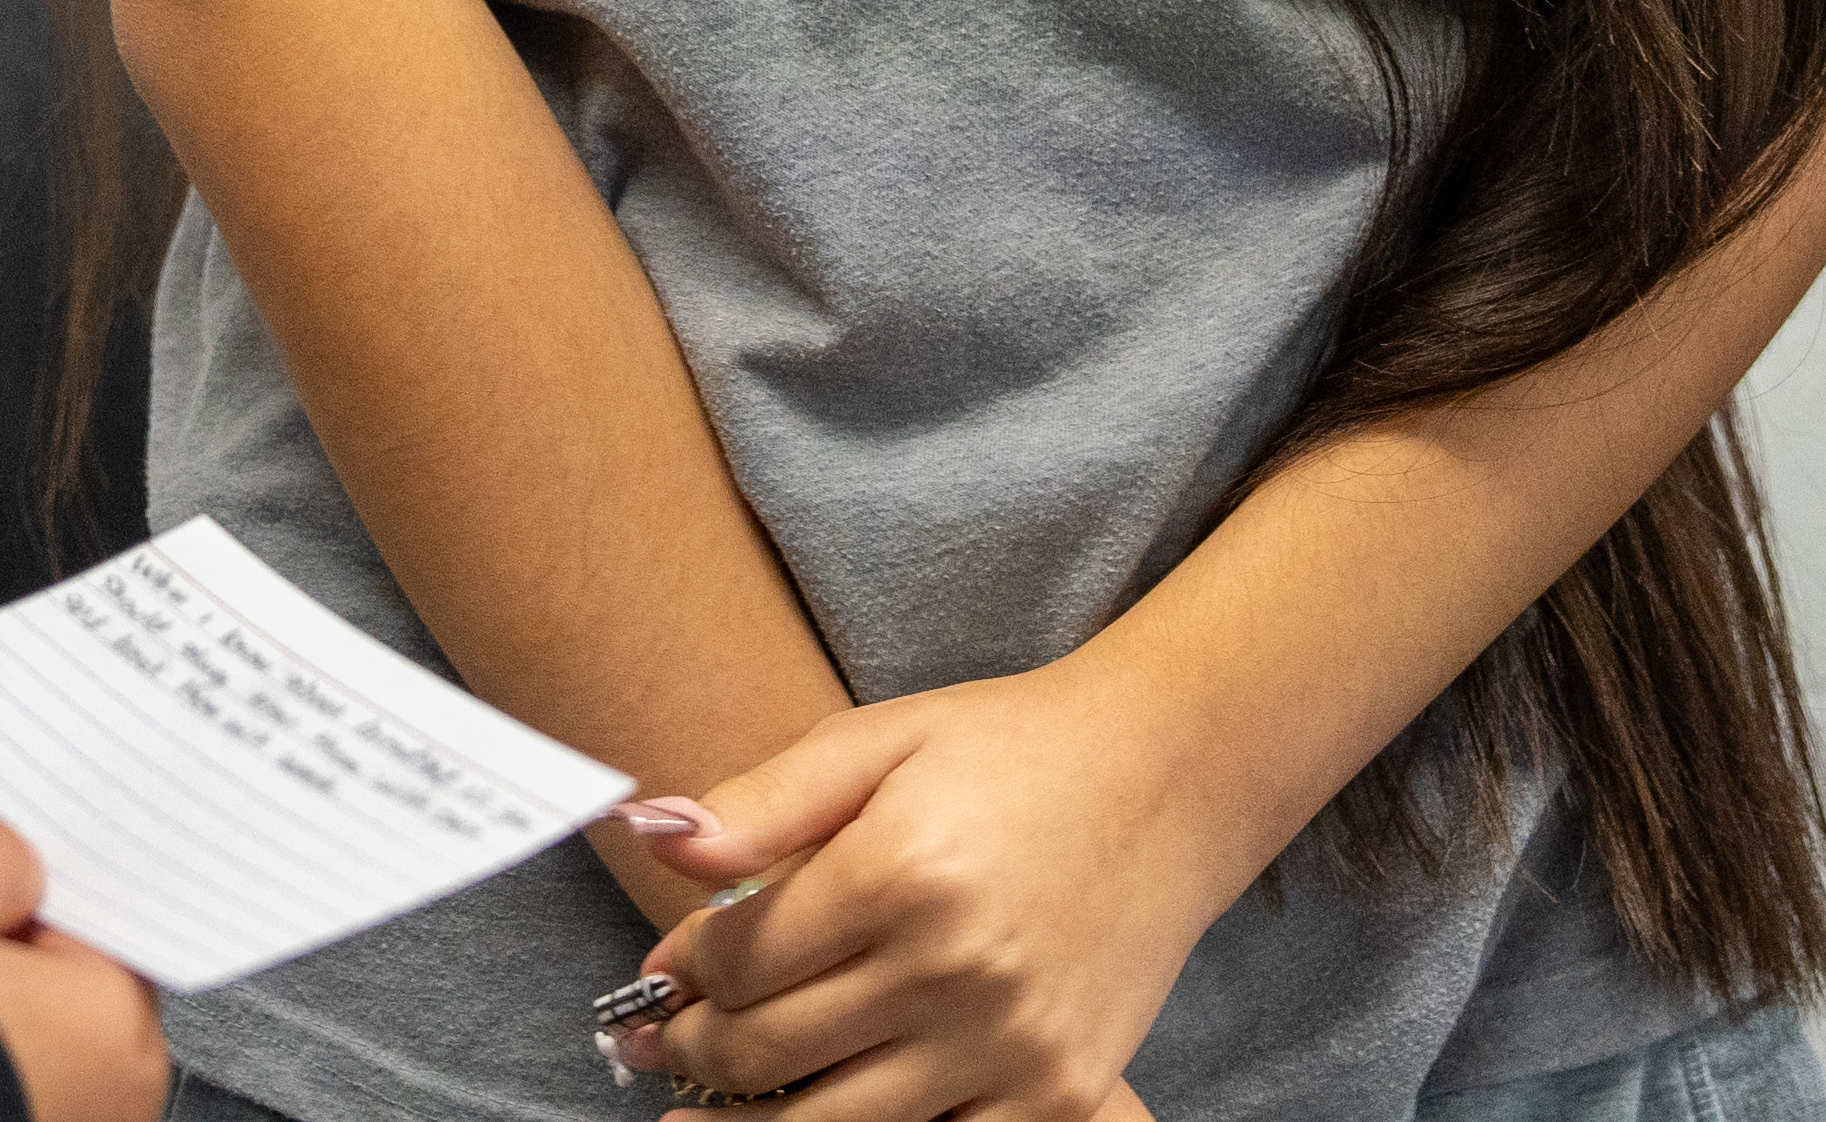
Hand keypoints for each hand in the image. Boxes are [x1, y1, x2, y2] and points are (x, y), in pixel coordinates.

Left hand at [607, 671, 1263, 1121]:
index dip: (680, 971)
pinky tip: (827, 1107)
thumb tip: (654, 840)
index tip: (662, 971)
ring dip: (753, 1121)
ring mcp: (1013, 1046)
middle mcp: (957, 971)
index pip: (738, 962)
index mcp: (901, 873)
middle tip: (662, 1044)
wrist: (1170, 776)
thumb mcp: (880, 742)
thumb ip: (764, 803)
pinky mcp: (1062, 1094)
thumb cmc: (1015, 750)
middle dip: (696, 1051)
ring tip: (705, 1107)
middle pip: (768, 1053)